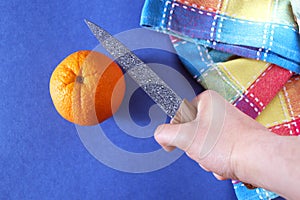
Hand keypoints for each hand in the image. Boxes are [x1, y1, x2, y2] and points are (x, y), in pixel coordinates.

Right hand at [154, 90, 269, 180]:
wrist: (257, 159)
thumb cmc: (227, 145)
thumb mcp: (184, 137)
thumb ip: (164, 133)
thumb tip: (161, 136)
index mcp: (207, 100)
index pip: (179, 116)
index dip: (177, 133)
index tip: (179, 143)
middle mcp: (220, 109)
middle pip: (192, 132)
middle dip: (195, 148)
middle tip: (203, 150)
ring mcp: (230, 124)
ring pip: (205, 144)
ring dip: (207, 157)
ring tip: (217, 158)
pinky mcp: (237, 139)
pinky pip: (218, 150)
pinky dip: (219, 160)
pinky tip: (225, 162)